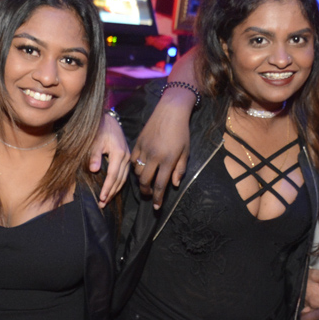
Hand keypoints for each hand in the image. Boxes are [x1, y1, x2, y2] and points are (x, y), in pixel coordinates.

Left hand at [90, 112, 129, 206]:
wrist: (108, 119)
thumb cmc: (99, 129)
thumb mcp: (94, 140)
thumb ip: (94, 155)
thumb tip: (94, 170)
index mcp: (118, 152)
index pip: (113, 175)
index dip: (107, 188)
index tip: (101, 198)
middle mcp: (125, 157)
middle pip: (120, 179)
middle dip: (111, 193)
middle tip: (103, 204)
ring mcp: (128, 158)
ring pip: (123, 178)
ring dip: (115, 190)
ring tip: (107, 200)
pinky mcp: (127, 158)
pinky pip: (124, 174)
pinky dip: (119, 184)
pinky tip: (113, 190)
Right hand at [130, 89, 192, 208]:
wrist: (170, 112)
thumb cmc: (181, 132)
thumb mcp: (186, 152)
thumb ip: (180, 169)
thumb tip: (174, 185)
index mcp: (168, 160)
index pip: (161, 185)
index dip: (158, 198)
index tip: (156, 207)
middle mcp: (154, 156)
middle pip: (146, 181)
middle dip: (146, 192)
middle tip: (149, 196)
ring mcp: (144, 149)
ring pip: (137, 172)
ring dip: (141, 180)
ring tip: (146, 182)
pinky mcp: (137, 143)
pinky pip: (133, 161)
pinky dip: (135, 168)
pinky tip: (140, 169)